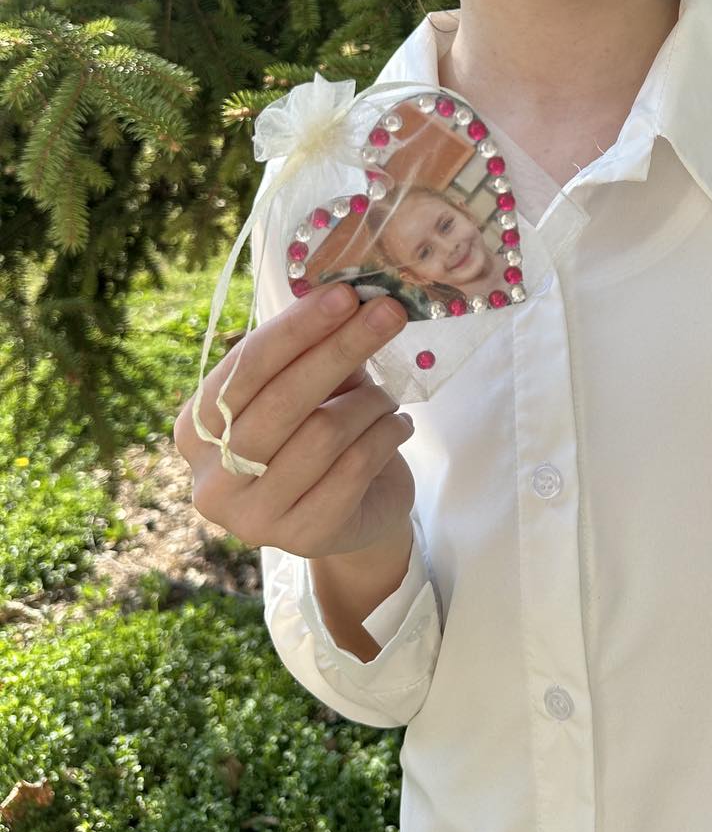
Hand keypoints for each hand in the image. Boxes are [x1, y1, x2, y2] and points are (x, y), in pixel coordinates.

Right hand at [174, 285, 417, 557]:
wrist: (352, 514)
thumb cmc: (318, 434)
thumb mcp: (306, 388)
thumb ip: (310, 352)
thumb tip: (347, 298)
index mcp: (195, 428)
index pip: (246, 367)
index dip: (296, 328)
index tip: (344, 294)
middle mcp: (212, 478)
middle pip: (282, 400)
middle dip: (341, 348)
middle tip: (388, 313)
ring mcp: (252, 517)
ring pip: (323, 434)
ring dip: (370, 403)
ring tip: (387, 398)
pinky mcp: (302, 537)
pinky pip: (354, 469)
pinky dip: (385, 436)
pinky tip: (397, 426)